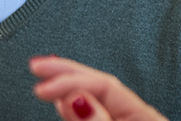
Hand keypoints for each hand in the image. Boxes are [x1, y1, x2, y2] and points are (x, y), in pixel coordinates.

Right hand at [30, 55, 166, 120]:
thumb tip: (78, 97)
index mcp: (145, 116)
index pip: (104, 85)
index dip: (70, 79)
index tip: (41, 85)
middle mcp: (137, 117)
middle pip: (100, 86)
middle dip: (66, 73)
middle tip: (35, 65)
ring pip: (97, 101)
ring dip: (69, 88)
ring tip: (46, 80)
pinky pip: (98, 115)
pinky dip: (77, 109)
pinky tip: (65, 104)